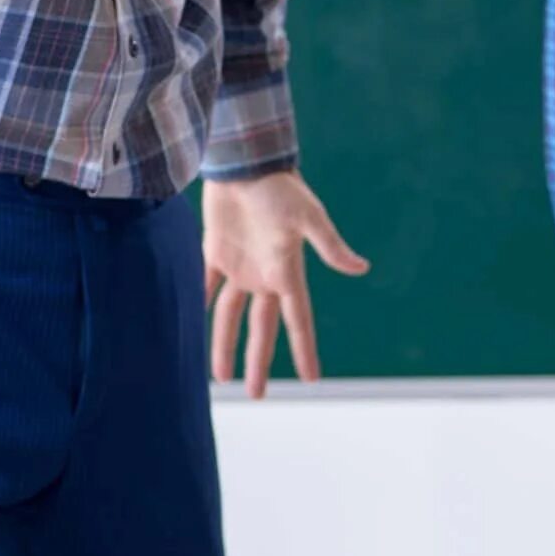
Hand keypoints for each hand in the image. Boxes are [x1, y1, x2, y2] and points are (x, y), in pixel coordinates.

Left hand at [202, 172, 370, 398]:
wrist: (248, 161)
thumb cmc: (280, 188)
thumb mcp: (307, 217)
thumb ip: (329, 246)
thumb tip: (361, 268)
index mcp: (287, 272)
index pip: (298, 321)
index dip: (305, 351)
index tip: (312, 381)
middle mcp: (265, 275)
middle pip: (262, 329)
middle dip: (259, 362)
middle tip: (257, 394)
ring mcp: (240, 265)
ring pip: (230, 315)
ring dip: (225, 344)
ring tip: (220, 376)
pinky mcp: (217, 250)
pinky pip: (206, 284)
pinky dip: (199, 302)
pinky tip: (193, 320)